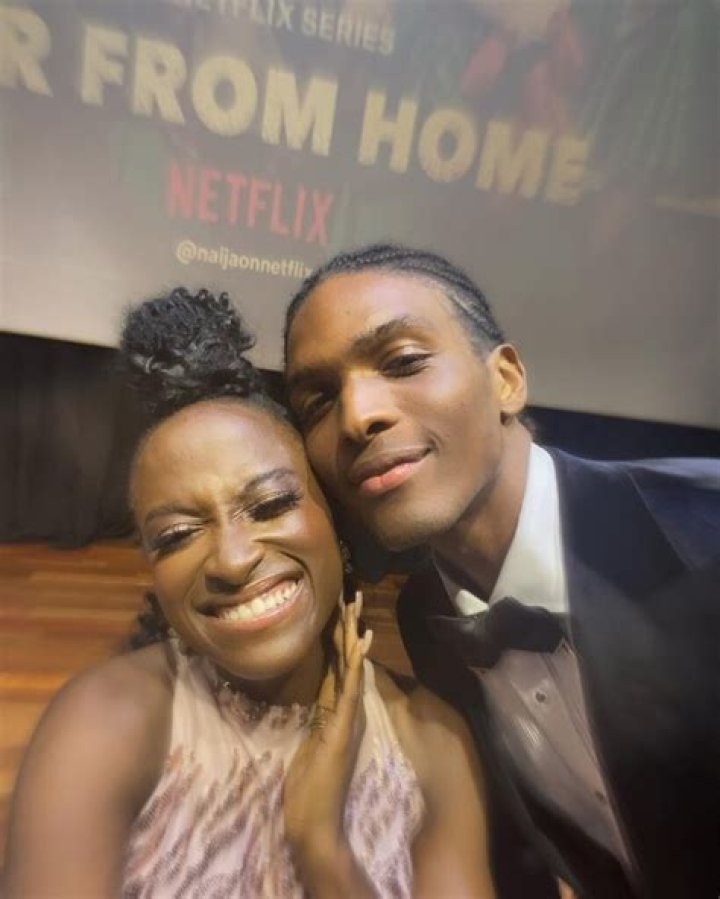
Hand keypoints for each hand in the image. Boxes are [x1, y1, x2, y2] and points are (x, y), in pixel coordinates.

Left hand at [284, 592, 372, 862]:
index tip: (338, 609)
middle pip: (347, 660)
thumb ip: (315, 722)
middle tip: (352, 594)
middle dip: (349, 627)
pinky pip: (351, 691)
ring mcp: (346, 719)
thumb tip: (314, 701)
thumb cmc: (307, 790)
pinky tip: (361, 642)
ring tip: (357, 606)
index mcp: (334, 713)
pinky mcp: (343, 729)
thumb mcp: (307, 746)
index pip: (337, 667)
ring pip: (352, 668)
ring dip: (354, 636)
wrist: (313, 822)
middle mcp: (345, 711)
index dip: (339, 638)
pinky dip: (357, 665)